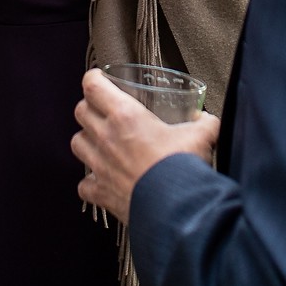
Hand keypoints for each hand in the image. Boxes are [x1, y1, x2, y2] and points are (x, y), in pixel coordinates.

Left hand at [72, 68, 218, 224]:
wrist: (176, 208)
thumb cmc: (182, 168)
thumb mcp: (200, 135)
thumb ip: (204, 123)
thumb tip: (208, 121)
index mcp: (125, 116)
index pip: (93, 86)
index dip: (93, 78)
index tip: (98, 78)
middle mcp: (106, 137)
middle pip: (81, 112)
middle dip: (89, 107)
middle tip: (102, 108)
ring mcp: (100, 166)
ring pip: (77, 143)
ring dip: (86, 140)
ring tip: (98, 141)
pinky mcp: (101, 192)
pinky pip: (84, 185)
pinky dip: (90, 182)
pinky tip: (102, 180)